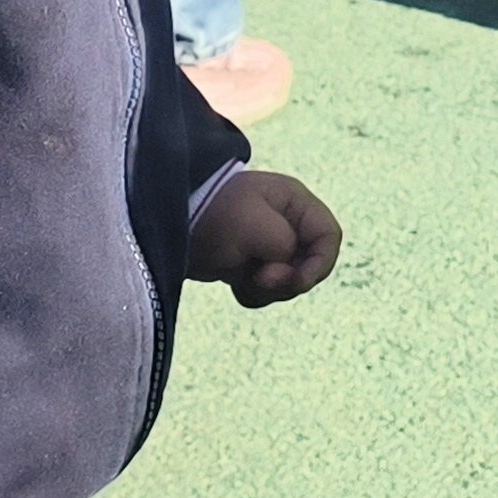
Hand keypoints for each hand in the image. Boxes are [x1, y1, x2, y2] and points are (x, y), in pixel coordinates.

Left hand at [187, 170, 340, 307]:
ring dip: (268, 289)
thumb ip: (283, 245)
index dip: (320, 263)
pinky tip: (234, 282)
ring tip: (242, 276)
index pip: (328, 236)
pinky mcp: (251, 265)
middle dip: (288, 279)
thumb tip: (287, 268)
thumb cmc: (214, 214)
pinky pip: (267, 291)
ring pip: (289, 282)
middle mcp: (288, 224)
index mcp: (295, 204)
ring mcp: (269, 246)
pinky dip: (253, 293)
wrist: (168, 221)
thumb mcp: (253, 224)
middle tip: (260, 277)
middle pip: (311, 265)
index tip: (296, 280)